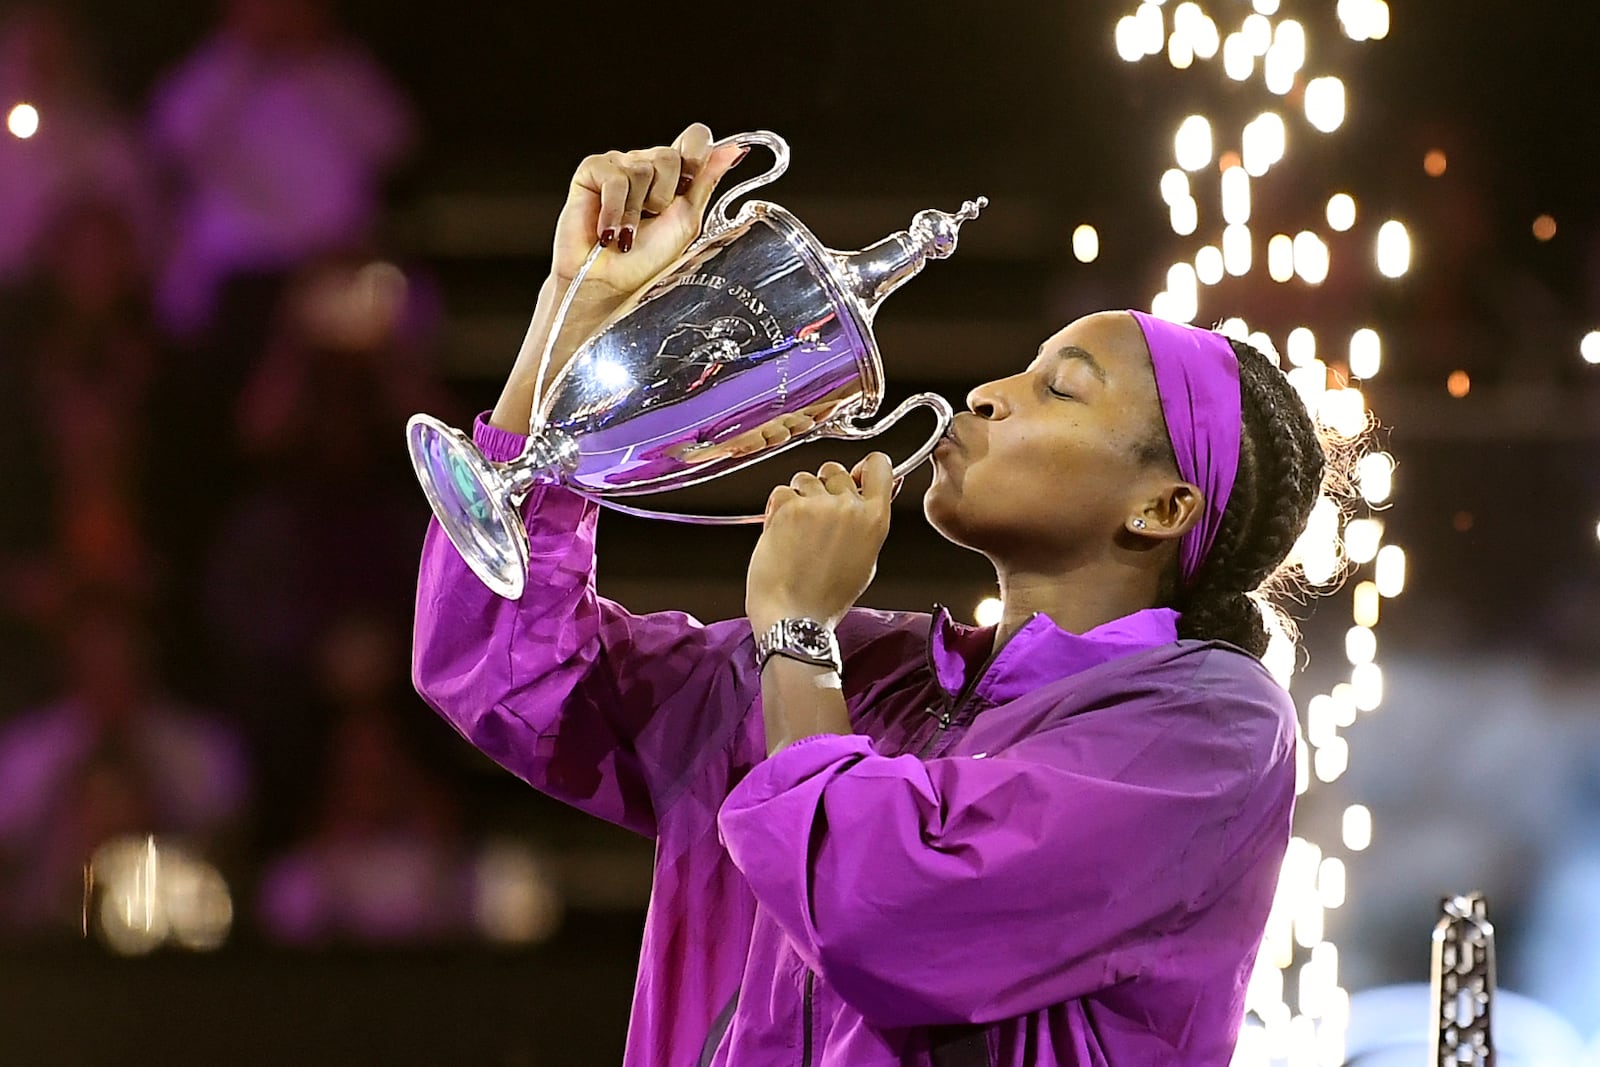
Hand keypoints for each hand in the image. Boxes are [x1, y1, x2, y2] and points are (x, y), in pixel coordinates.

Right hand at [551, 122, 747, 299]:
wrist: (610, 284)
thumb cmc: (646, 261)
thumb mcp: (688, 221)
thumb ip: (706, 182)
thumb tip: (733, 151)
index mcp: (673, 176)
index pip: (694, 138)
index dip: (696, 156)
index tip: (688, 186)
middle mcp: (646, 165)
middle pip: (669, 155)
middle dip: (663, 197)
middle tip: (650, 220)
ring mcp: (619, 166)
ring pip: (642, 168)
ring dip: (636, 211)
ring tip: (628, 232)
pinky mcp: (592, 171)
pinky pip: (614, 177)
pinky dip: (615, 210)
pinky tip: (609, 230)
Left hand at [746, 453, 893, 633]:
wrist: (795, 616)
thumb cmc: (827, 597)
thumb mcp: (866, 559)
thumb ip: (868, 521)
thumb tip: (870, 493)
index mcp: (875, 519)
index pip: (879, 465)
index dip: (865, 467)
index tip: (856, 475)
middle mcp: (849, 507)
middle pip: (835, 469)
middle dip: (823, 488)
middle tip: (816, 518)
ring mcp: (818, 505)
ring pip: (805, 478)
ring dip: (798, 497)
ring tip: (797, 531)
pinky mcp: (788, 508)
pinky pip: (781, 491)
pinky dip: (778, 508)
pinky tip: (781, 534)